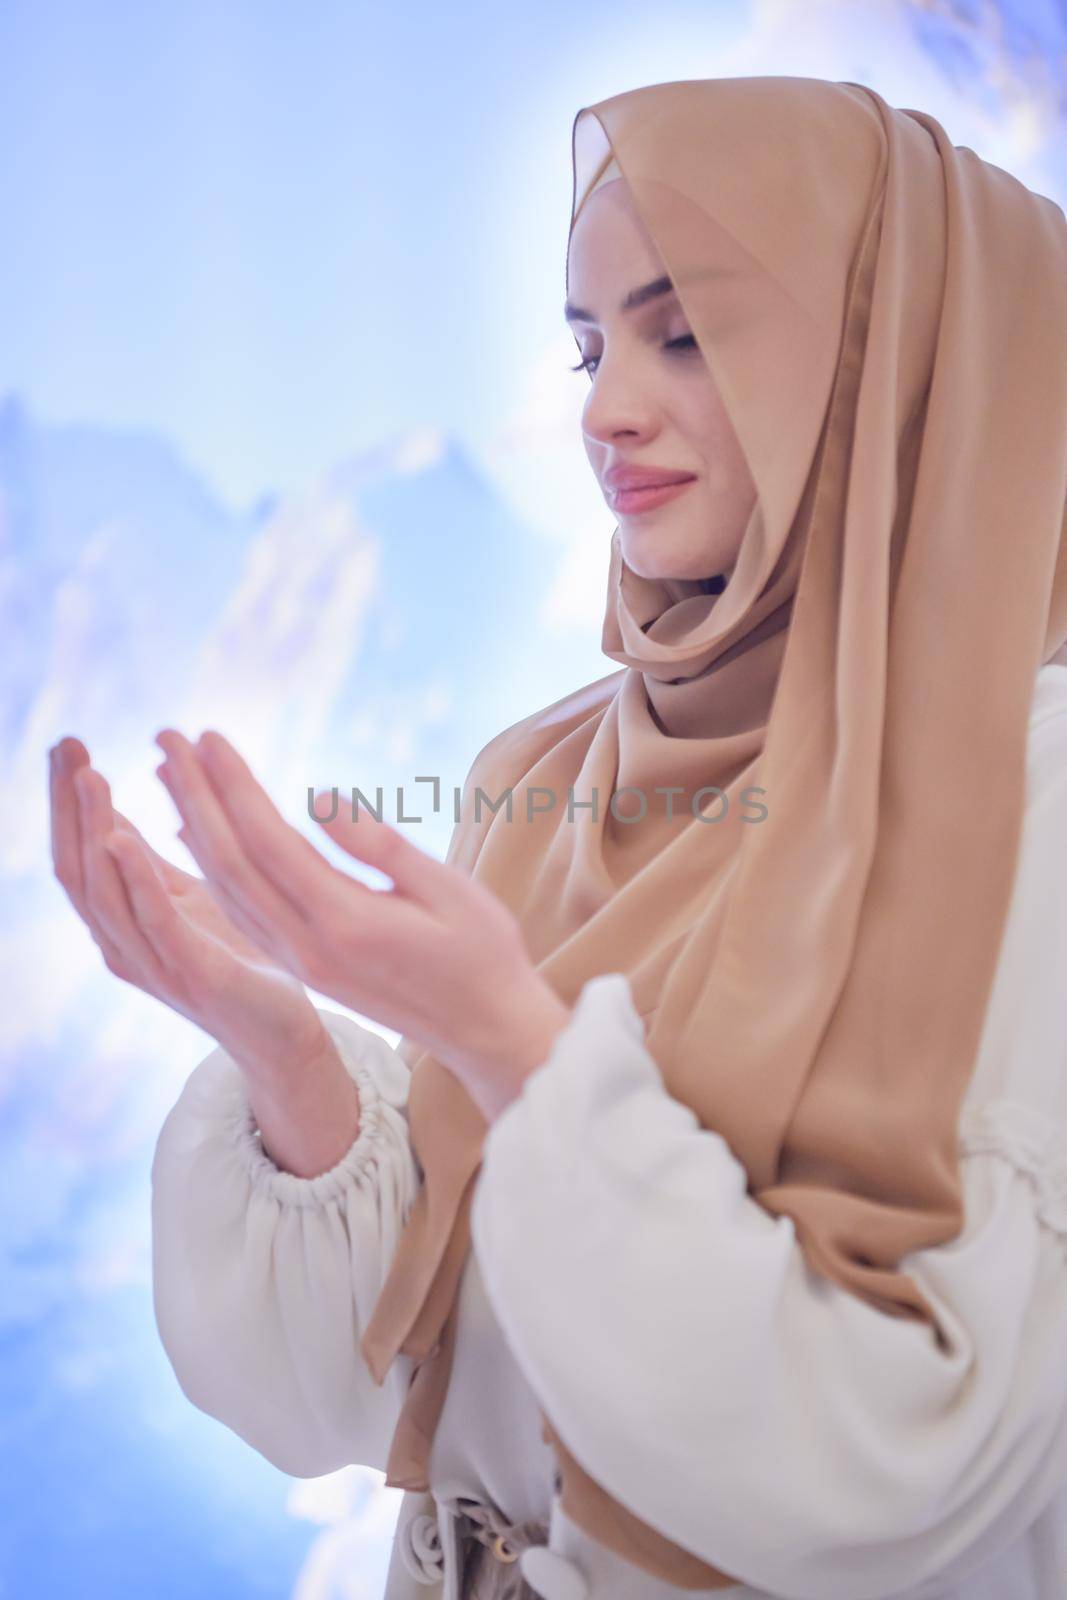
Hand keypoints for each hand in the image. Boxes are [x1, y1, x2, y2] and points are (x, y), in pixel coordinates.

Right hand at [49, 735, 334, 1076]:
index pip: (81, 852)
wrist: (284, 1035)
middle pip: (79, 867)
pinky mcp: (194, 975)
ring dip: (94, 829)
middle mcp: (125, 944)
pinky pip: (155, 922)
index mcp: (126, 921)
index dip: (69, 800)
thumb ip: (149, 864)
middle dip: (69, 805)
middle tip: (68, 745)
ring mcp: (155, 962)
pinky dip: (134, 878)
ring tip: (90, 776)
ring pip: (106, 890)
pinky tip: (121, 838)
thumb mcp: (189, 900)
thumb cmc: (238, 965)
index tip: (69, 744)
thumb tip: (112, 815)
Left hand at [151, 726, 572, 1119]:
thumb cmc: (482, 952)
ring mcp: (300, 962)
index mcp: (345, 923)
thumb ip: (379, 846)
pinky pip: (240, 911)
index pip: (269, 842)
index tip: (210, 736)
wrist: (487, 1032)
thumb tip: (317, 796)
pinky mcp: (302, 967)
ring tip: (169, 772)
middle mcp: (308, 947)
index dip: (234, 786)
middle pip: (230, 863)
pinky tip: (192, 832)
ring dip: (192, 825)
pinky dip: (210, 866)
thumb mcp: (448, 890)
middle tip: (167, 738)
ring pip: (227, 889)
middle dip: (195, 796)